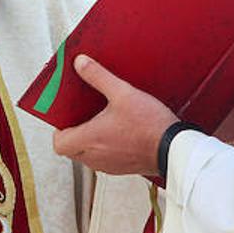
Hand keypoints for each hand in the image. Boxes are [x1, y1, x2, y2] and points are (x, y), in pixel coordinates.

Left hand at [52, 55, 176, 175]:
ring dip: (89, 142)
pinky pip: (103, 160)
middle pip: (71, 150)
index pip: (59, 143)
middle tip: (84, 118)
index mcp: (90, 140)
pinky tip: (119, 133)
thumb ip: (98, 76)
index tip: (69, 117)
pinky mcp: (122, 169)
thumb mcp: (123, 93)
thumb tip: (80, 63)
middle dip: (74, 134)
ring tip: (102, 123)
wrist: (174, 148)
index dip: (60, 130)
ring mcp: (109, 166)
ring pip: (87, 157)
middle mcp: (96, 157)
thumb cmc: (150, 125)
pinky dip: (104, 149)